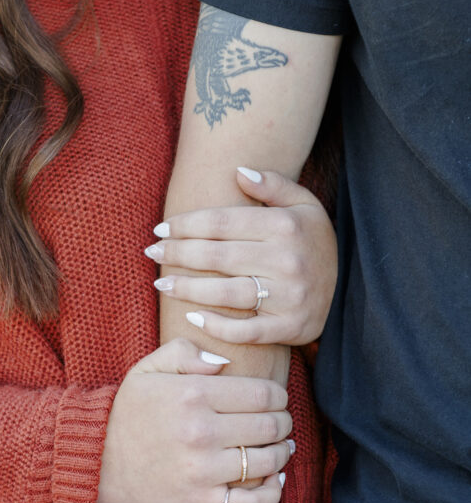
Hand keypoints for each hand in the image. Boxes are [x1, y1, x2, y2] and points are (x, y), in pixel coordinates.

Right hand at [98, 338, 291, 502]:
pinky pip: (254, 502)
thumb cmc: (128, 413)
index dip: (279, 396)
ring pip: (269, 461)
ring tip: (279, 449)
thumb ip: (186, 353)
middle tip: (280, 424)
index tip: (275, 400)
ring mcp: (203, 470)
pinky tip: (274, 480)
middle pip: (272, 425)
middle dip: (284, 423)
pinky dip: (272, 491)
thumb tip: (225, 363)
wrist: (98, 463)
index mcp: (193, 394)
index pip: (264, 394)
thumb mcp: (148, 370)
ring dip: (282, 453)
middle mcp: (201, 432)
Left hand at [146, 168, 337, 345]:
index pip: (222, 223)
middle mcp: (286, 260)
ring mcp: (288, 297)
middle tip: (151, 253)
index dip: (186, 225)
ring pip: (225, 293)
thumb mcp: (304, 205)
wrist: (351, 290)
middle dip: (179, 253)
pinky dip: (216, 326)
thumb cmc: (314, 244)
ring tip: (162, 283)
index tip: (161, 228)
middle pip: (217, 256)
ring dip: (188, 288)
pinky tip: (192, 317)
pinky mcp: (289, 328)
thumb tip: (238, 171)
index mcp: (284, 226)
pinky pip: (244, 331)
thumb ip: (273, 185)